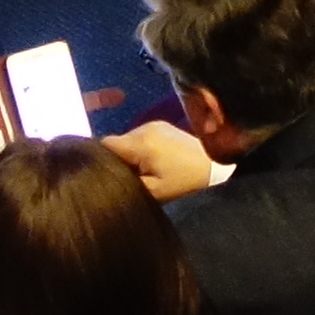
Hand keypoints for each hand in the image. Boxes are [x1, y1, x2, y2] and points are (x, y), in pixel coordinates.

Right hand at [105, 116, 219, 200]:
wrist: (214, 166)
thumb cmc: (183, 181)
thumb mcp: (153, 191)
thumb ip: (127, 182)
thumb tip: (107, 177)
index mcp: (141, 143)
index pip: (104, 145)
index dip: (100, 159)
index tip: (107, 175)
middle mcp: (144, 128)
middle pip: (116, 143)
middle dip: (118, 159)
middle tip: (130, 177)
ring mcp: (154, 124)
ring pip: (127, 140)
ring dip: (130, 154)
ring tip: (144, 170)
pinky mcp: (161, 125)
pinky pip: (139, 137)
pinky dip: (140, 149)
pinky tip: (153, 162)